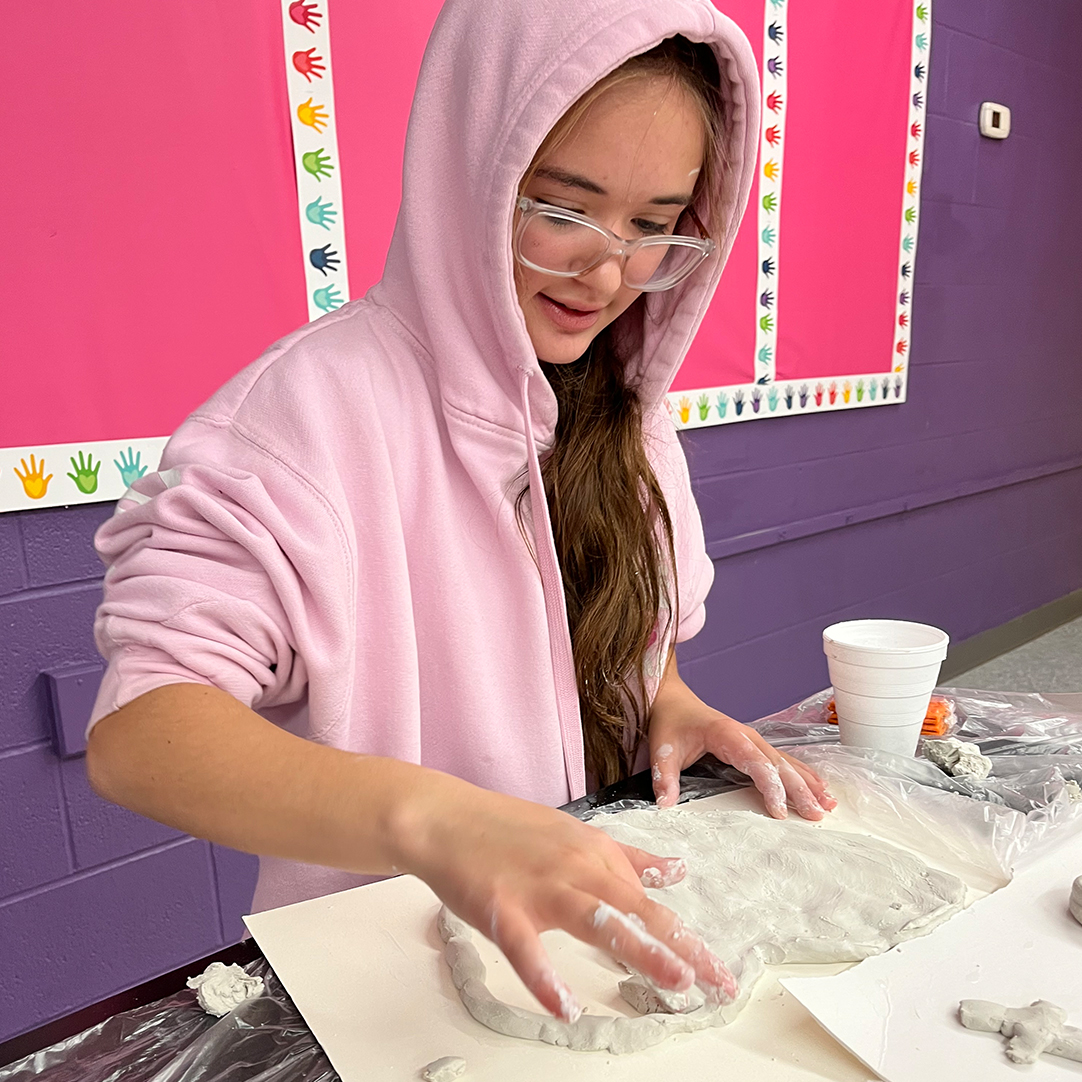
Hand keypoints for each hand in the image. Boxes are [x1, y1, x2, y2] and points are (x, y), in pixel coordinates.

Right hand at [400, 778, 736, 1021]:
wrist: (445, 818)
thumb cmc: (505, 829)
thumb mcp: (574, 834)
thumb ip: (625, 856)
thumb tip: (675, 869)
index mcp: (592, 852)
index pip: (645, 898)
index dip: (682, 935)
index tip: (716, 969)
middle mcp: (573, 867)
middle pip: (634, 907)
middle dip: (679, 944)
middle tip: (717, 981)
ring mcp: (538, 888)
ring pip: (596, 919)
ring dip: (638, 950)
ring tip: (675, 981)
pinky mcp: (500, 908)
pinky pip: (526, 948)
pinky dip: (545, 978)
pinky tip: (565, 1008)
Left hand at [648, 659, 835, 819]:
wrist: (672, 699)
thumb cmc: (670, 722)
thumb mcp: (662, 748)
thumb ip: (664, 777)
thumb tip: (666, 805)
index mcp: (728, 735)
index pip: (757, 764)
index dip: (772, 788)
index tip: (781, 812)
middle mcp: (747, 736)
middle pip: (780, 764)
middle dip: (800, 789)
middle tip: (817, 813)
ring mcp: (753, 739)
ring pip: (786, 762)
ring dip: (807, 782)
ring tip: (827, 802)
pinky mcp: (753, 745)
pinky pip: (782, 759)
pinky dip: (801, 773)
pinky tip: (817, 786)